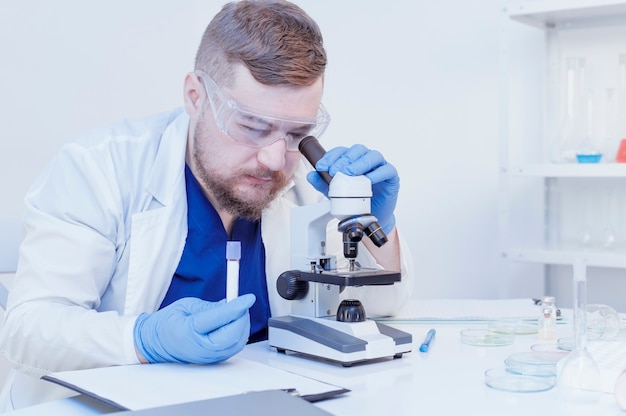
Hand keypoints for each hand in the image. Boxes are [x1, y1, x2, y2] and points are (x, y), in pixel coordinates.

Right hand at [133, 294, 255, 363]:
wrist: (155, 343)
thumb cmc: (167, 323)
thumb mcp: (186, 305)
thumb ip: (211, 306)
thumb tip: (232, 303)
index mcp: (189, 331)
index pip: (219, 318)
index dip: (237, 307)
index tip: (248, 298)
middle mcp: (200, 347)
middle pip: (233, 334)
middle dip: (242, 316)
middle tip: (241, 302)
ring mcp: (208, 357)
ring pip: (237, 342)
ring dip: (242, 324)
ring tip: (236, 311)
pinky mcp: (214, 359)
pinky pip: (234, 346)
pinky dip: (239, 332)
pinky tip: (234, 322)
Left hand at [306, 144, 398, 233]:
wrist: (370, 218)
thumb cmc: (356, 201)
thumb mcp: (335, 193)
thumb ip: (323, 183)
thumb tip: (311, 175)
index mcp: (353, 160)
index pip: (342, 151)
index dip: (331, 156)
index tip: (322, 166)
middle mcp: (366, 160)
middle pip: (357, 150)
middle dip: (344, 159)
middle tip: (335, 170)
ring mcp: (380, 167)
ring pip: (372, 156)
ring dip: (359, 163)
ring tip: (349, 173)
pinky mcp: (391, 177)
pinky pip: (386, 170)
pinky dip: (377, 173)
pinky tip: (368, 180)